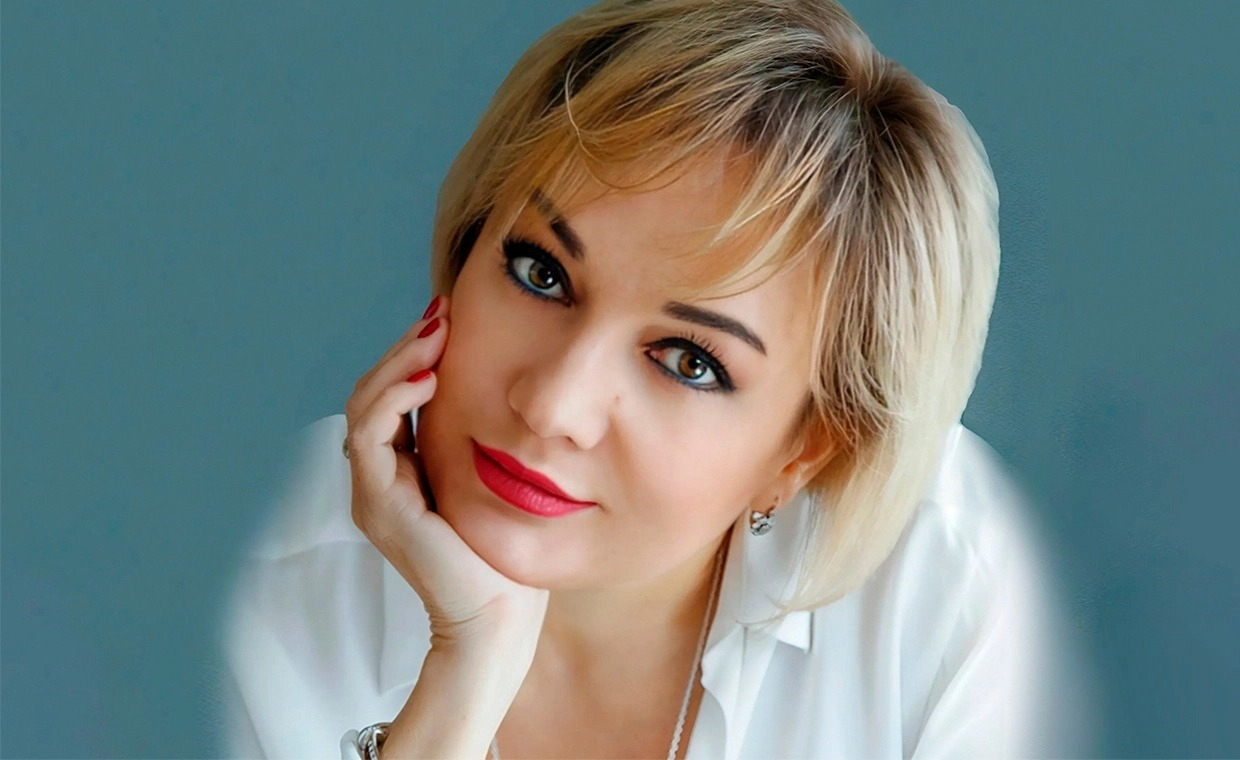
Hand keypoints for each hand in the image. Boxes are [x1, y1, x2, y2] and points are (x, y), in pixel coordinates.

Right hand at [343, 294, 547, 655]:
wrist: (499, 616)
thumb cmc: (506, 553)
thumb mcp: (490, 479)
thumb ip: (477, 440)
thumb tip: (499, 388)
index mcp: (401, 473)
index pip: (392, 398)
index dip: (415, 355)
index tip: (450, 318)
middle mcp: (379, 480)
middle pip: (372, 393)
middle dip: (406, 347)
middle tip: (442, 312)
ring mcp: (372, 493)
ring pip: (365, 406)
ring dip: (399, 362)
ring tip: (437, 333)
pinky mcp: (378, 504)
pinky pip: (370, 436)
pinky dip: (395, 399)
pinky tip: (429, 378)